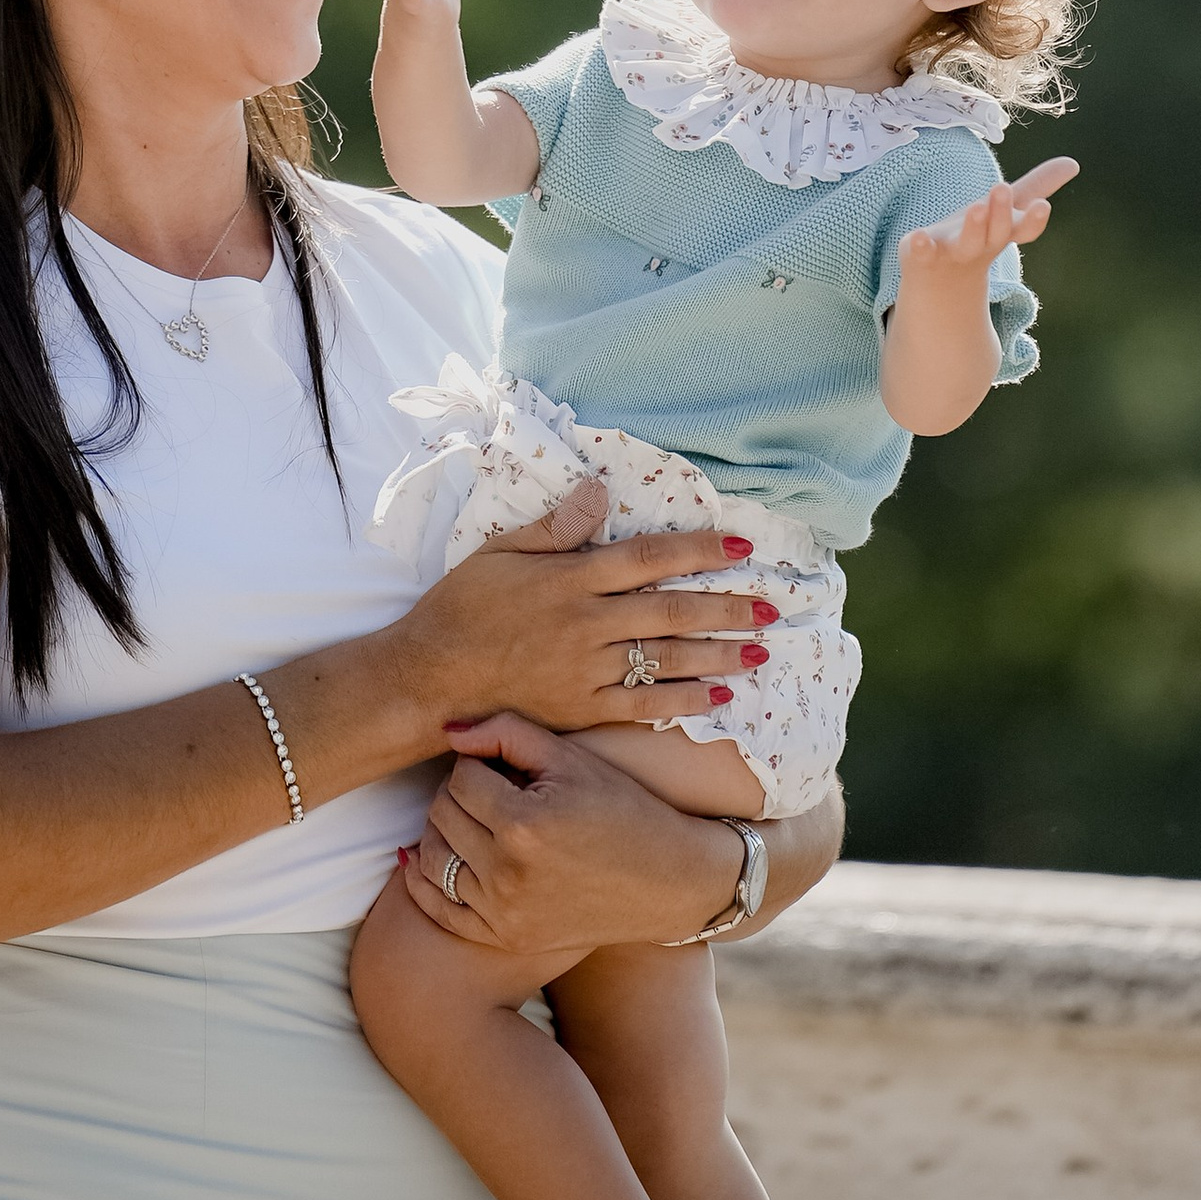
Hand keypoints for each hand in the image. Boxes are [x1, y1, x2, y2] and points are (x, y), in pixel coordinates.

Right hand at [385, 477, 766, 749]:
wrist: (428, 679)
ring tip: (760, 650)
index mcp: (570, 578)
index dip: (699, 550)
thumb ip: (557, 527)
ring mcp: (586, 669)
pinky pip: (643, 704)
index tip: (740, 546)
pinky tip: (718, 697)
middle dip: (727, 606)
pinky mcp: (581, 709)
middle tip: (772, 605)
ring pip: (667, 658)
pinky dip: (684, 701)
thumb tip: (599, 490)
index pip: (649, 557)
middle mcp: (586, 622)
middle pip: (671, 610)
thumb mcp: (500, 552)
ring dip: (719, 654)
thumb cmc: (460, 608)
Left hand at [399, 717, 747, 953]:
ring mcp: (504, 912)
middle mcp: (508, 873)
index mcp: (525, 823)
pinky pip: (439, 909)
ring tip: (471, 818)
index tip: (499, 766)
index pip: (461, 778)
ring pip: (434, 857)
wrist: (667, 881)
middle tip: (487, 788)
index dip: (477, 764)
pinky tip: (423, 859)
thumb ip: (508, 734)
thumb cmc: (624, 810)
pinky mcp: (505, 937)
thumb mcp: (573, 760)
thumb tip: (449, 734)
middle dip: (458, 794)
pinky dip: (423, 881)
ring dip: (443, 830)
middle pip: (443, 815)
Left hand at [896, 155, 1076, 295]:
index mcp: (1002, 231)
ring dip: (973, 227)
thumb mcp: (1008, 210)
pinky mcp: (921, 257)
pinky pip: (921, 254)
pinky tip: (918, 237)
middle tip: (1001, 188)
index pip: (1024, 228)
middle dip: (1000, 213)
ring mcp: (952, 252)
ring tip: (976, 207)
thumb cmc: (977, 237)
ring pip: (966, 243)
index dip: (1033, 220)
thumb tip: (1074, 163)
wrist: (938, 285)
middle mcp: (981, 244)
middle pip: (995, 232)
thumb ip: (1038, 185)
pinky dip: (921, 247)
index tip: (1042, 206)